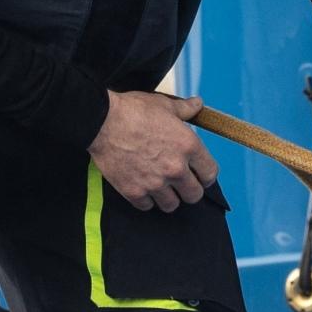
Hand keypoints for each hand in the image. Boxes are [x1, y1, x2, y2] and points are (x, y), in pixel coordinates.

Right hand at [91, 91, 218, 211]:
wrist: (101, 121)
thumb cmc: (133, 110)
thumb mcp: (164, 105)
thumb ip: (185, 109)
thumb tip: (198, 104)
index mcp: (188, 146)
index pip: (210, 174)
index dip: (205, 175)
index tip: (199, 174)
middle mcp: (176, 168)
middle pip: (194, 195)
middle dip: (189, 189)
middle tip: (180, 184)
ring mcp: (155, 183)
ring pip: (171, 205)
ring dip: (168, 197)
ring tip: (161, 188)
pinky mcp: (134, 191)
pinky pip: (147, 206)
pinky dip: (146, 200)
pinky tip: (143, 188)